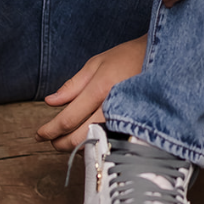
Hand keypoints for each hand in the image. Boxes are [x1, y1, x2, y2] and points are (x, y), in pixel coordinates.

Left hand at [35, 35, 147, 151]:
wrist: (163, 60)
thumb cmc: (128, 57)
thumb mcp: (97, 63)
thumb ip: (73, 85)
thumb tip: (50, 102)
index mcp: (101, 88)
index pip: (69, 118)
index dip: (51, 130)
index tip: (39, 134)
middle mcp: (113, 106)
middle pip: (81, 136)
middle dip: (61, 143)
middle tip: (50, 141)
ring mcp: (126, 118)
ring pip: (95, 142)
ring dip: (77, 146)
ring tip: (65, 141)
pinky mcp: (136, 125)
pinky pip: (110, 142)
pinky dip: (96, 144)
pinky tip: (88, 140)